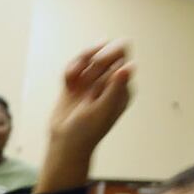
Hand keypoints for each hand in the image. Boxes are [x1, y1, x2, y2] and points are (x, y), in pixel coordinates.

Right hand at [38, 41, 134, 193]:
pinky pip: (75, 65)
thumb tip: (129, 66)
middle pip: (106, 49)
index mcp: (122, 86)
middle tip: (84, 76)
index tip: (96, 62)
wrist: (64, 144)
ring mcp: (93, 81)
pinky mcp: (77, 83)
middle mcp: (110, 81)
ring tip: (72, 77)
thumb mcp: (102, 110)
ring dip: (80, 61)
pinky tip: (68, 81)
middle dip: (93, 58)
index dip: (109, 52)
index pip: (122, 53)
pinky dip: (70, 69)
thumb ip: (116, 88)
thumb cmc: (86, 132)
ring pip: (89, 54)